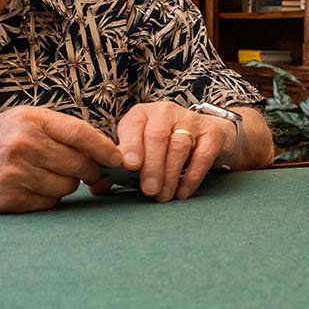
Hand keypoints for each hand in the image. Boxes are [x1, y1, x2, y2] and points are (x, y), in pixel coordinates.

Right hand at [0, 106, 124, 212]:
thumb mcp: (18, 120)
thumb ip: (56, 131)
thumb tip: (102, 150)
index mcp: (29, 119)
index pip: (82, 134)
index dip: (107, 149)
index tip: (121, 160)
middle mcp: (23, 145)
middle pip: (80, 165)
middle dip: (88, 171)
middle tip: (83, 172)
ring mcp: (15, 174)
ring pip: (67, 187)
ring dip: (65, 186)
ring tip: (43, 176)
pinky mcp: (9, 199)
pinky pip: (48, 204)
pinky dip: (46, 199)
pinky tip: (29, 189)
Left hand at [113, 101, 237, 201]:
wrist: (207, 136)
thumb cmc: (164, 148)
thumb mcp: (141, 151)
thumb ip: (119, 169)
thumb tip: (97, 188)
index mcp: (142, 115)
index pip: (133, 125)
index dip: (130, 145)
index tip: (130, 166)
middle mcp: (165, 112)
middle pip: (156, 136)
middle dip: (152, 166)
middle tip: (149, 191)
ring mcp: (191, 120)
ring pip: (179, 145)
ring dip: (170, 174)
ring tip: (164, 196)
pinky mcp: (212, 133)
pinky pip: (202, 154)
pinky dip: (192, 176)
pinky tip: (183, 192)